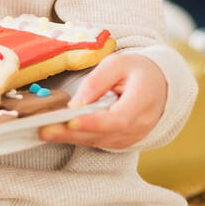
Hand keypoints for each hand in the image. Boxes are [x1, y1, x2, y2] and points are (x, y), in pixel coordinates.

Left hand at [38, 51, 167, 149]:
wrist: (159, 85)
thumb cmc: (137, 71)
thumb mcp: (118, 63)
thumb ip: (98, 80)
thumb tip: (77, 103)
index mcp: (143, 99)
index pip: (119, 118)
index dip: (95, 122)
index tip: (71, 119)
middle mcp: (141, 123)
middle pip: (104, 134)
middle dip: (73, 133)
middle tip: (45, 129)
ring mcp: (134, 136)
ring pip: (100, 141)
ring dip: (71, 138)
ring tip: (45, 131)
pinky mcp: (124, 141)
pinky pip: (100, 142)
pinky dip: (80, 138)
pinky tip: (60, 132)